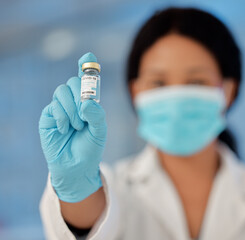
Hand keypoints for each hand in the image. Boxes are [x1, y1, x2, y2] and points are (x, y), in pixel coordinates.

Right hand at [39, 52, 106, 202]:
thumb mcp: (99, 131)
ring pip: (62, 91)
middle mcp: (73, 102)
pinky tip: (64, 129)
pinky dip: (61, 117)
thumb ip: (97, 115)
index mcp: (88, 102)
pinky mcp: (48, 116)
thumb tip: (87, 102)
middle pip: (73, 82)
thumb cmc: (90, 148)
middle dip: (81, 95)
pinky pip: (53, 106)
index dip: (87, 65)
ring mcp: (59, 108)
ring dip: (72, 109)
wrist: (76, 167)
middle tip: (85, 113)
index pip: (86, 80)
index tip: (88, 56)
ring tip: (77, 126)